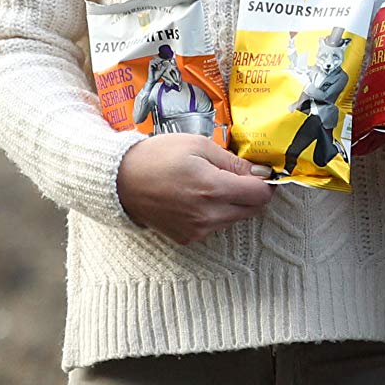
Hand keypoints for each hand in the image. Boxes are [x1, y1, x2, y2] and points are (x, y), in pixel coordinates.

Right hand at [116, 129, 274, 243]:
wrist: (119, 180)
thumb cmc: (158, 156)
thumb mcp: (198, 145)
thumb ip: (233, 162)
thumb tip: (261, 173)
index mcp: (213, 189)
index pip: (261, 195)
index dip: (264, 181)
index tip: (257, 172)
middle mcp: (208, 215)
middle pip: (252, 210)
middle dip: (250, 192)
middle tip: (233, 175)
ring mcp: (197, 230)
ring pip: (234, 219)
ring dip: (232, 203)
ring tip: (208, 184)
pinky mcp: (187, 238)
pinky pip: (214, 227)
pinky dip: (214, 214)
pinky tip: (195, 198)